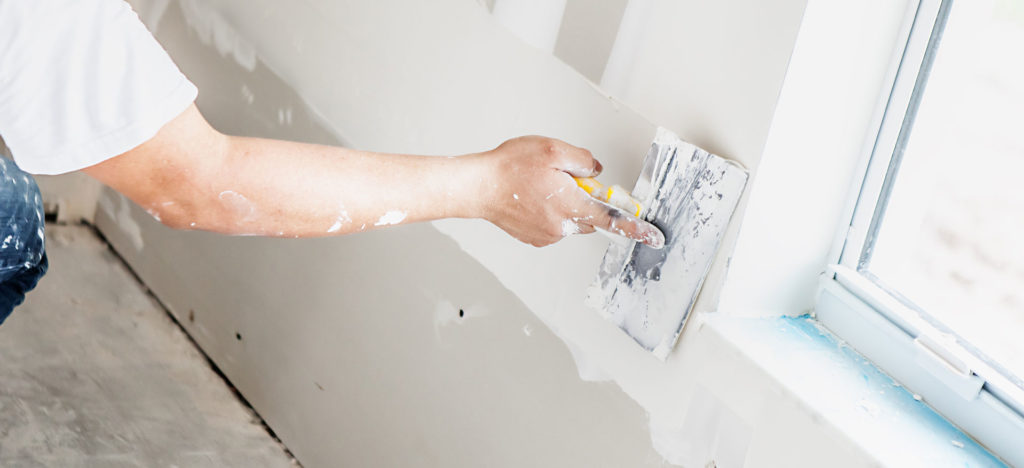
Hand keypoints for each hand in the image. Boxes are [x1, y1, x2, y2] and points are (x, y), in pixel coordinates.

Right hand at [478, 136, 664, 247]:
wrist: (477, 187)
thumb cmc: (509, 168)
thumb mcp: (552, 151)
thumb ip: (583, 160)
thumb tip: (595, 171)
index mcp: (570, 205)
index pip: (611, 218)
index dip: (634, 227)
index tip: (651, 235)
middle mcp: (561, 226)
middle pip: (589, 215)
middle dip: (584, 198)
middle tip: (563, 179)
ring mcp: (546, 235)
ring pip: (570, 219)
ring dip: (564, 204)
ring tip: (538, 185)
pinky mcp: (534, 238)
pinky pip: (553, 224)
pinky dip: (548, 211)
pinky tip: (530, 196)